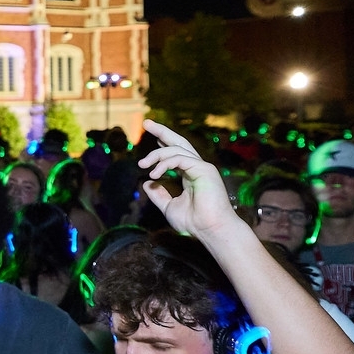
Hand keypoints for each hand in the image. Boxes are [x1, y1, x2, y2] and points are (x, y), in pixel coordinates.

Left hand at [136, 120, 242, 239]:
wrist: (210, 231)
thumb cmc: (195, 222)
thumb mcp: (169, 207)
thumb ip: (159, 194)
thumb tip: (147, 183)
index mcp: (190, 174)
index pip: (176, 153)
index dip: (162, 144)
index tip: (152, 138)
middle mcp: (197, 168)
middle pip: (179, 142)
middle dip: (162, 131)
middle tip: (146, 122)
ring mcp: (202, 167)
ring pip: (176, 150)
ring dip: (156, 155)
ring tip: (142, 164)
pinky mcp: (204, 169)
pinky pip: (180, 158)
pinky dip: (165, 163)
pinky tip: (155, 173)